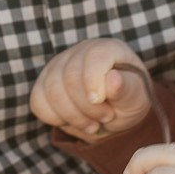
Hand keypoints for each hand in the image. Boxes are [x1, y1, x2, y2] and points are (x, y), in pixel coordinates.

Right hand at [30, 38, 153, 140]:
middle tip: (106, 118)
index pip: (94, 56)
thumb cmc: (127, 100)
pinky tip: (72, 121)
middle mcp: (80, 52)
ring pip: (51, 91)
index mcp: (107, 49)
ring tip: (92, 125)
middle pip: (69, 77)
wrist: (114, 112)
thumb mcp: (136, 98)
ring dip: (71, 116)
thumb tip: (113, 79)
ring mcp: (58, 66)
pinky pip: (38, 102)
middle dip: (87, 107)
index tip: (102, 103)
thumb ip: (127, 89)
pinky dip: (54, 118)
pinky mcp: (43, 84)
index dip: (94, 81)